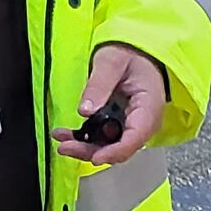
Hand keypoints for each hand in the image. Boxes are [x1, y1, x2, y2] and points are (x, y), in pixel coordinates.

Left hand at [53, 43, 165, 166]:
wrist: (136, 52)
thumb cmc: (130, 54)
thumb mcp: (111, 62)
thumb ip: (99, 85)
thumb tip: (85, 111)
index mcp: (148, 108)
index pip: (135, 138)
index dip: (114, 152)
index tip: (95, 157)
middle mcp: (143, 123)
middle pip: (119, 148)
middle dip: (91, 151)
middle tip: (65, 146)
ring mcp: (131, 126)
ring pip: (110, 146)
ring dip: (85, 146)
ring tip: (61, 138)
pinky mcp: (120, 125)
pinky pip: (104, 138)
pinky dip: (86, 139)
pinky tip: (67, 134)